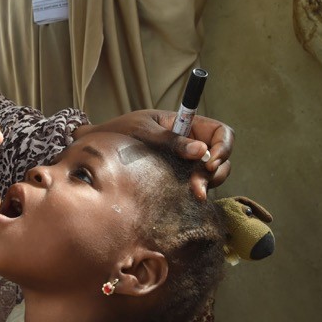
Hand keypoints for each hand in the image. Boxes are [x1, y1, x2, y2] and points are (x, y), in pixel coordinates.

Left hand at [74, 110, 233, 199]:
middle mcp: (190, 143)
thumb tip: (201, 150)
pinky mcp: (176, 178)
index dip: (224, 146)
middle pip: (221, 157)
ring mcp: (184, 161)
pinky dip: (194, 192)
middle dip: (215, 172)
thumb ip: (171, 140)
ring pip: (211, 174)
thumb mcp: (145, 131)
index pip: (220, 132)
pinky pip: (194, 185)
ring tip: (192, 193)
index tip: (210, 162)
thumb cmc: (120, 132)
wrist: (98, 145)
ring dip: (207, 184)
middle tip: (198, 187)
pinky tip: (185, 198)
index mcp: (186, 124)